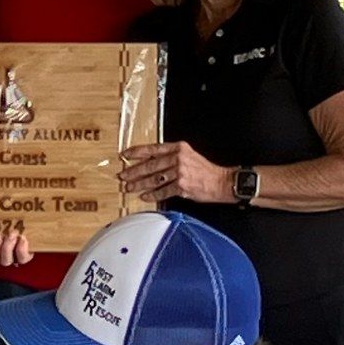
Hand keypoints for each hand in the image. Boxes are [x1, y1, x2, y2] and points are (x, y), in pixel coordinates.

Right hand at [0, 230, 33, 265]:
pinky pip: (25, 258)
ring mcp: (16, 252)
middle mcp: (5, 253)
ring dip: (10, 248)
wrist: (21, 215)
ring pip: (12, 259)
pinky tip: (23, 239)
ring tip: (12, 234)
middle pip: (1, 260)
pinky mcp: (28, 250)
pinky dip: (23, 250)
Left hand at [119, 141, 233, 203]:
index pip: (152, 149)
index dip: (136, 152)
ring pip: (153, 179)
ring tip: (129, 187)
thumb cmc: (204, 170)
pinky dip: (152, 195)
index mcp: (178, 148)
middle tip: (122, 175)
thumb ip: (171, 155)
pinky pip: (163, 191)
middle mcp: (178, 158)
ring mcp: (180, 172)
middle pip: (150, 165)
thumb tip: (150, 162)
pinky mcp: (182, 187)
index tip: (125, 155)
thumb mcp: (188, 155)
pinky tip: (144, 196)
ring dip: (139, 184)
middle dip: (133, 171)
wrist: (221, 182)